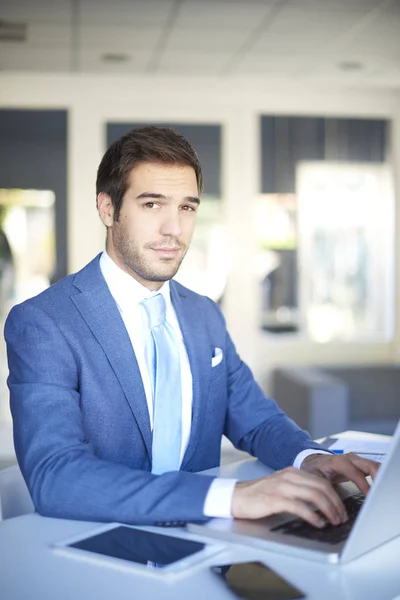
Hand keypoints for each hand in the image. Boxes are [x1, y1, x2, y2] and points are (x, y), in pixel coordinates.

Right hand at [231, 467, 348, 527]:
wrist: (235, 496)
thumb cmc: (258, 495)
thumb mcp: (281, 486)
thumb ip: (298, 489)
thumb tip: (320, 501)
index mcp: (292, 472)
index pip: (321, 480)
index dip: (335, 495)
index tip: (341, 509)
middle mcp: (289, 476)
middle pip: (322, 486)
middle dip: (336, 503)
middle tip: (342, 517)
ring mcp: (282, 487)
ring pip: (314, 495)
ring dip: (328, 510)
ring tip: (333, 521)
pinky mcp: (275, 499)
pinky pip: (300, 507)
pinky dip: (313, 516)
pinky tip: (318, 523)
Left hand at [300, 452, 379, 495]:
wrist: (313, 461)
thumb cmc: (314, 470)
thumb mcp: (315, 480)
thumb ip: (325, 491)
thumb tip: (335, 507)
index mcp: (338, 461)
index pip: (355, 472)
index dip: (363, 484)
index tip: (370, 496)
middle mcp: (349, 459)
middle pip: (369, 465)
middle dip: (378, 478)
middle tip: (381, 493)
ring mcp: (356, 460)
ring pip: (374, 466)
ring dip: (380, 477)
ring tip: (382, 491)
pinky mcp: (360, 465)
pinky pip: (373, 469)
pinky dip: (379, 477)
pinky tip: (380, 488)